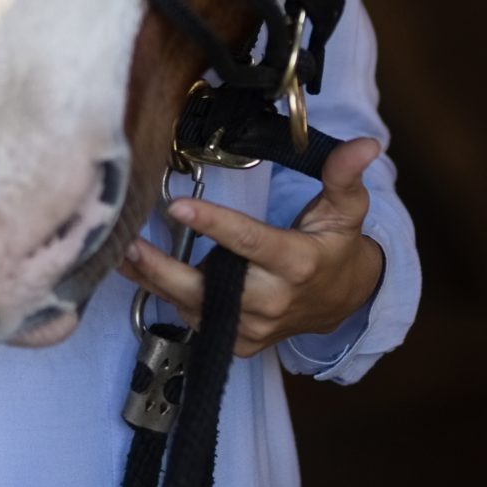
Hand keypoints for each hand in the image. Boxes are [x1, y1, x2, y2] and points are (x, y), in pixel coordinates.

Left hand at [113, 136, 385, 358]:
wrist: (342, 303)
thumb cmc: (336, 247)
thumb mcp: (347, 210)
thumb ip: (344, 176)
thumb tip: (366, 144)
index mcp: (296, 263)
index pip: (249, 243)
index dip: (213, 224)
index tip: (178, 205)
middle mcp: (272, 301)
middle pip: (209, 287)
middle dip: (164, 268)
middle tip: (128, 243)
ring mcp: (254, 327)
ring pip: (193, 307)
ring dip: (153, 281)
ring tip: (120, 253)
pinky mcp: (240, 342)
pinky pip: (196, 321)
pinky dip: (166, 297)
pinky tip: (138, 273)